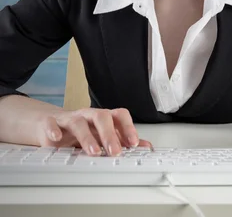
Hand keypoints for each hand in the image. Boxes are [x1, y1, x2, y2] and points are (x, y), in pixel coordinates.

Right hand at [36, 108, 152, 155]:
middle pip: (101, 116)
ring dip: (86, 136)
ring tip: (93, 151)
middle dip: (109, 134)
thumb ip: (123, 140)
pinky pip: (51, 124)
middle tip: (115, 151)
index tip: (134, 143)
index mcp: (102, 118)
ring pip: (79, 122)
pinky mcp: (50, 124)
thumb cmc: (81, 130)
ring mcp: (69, 119)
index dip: (128, 127)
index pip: (118, 115)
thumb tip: (146, 147)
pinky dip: (54, 130)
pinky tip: (57, 139)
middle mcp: (88, 115)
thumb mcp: (102, 136)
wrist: (51, 124)